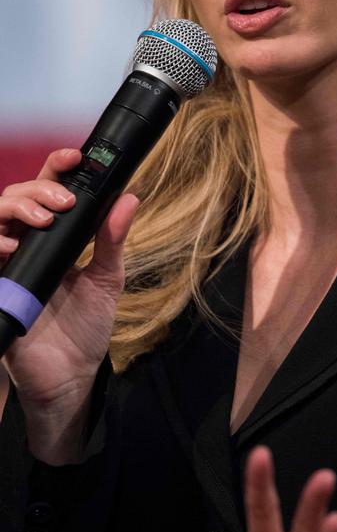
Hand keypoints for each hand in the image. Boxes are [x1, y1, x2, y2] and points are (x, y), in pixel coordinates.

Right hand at [1, 147, 138, 406]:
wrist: (70, 376)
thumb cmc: (86, 327)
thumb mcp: (107, 279)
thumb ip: (113, 240)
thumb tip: (130, 197)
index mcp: (55, 238)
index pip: (47, 190)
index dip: (56, 167)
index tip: (76, 155)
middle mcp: (26, 246)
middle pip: (16, 197)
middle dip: (38, 189)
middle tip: (64, 202)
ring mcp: (7, 265)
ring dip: (15, 209)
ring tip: (43, 220)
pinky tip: (10, 247)